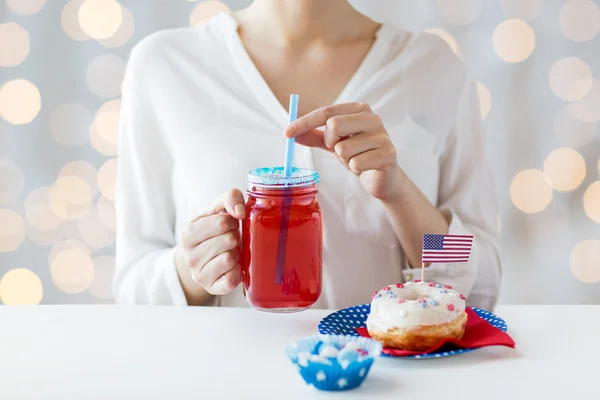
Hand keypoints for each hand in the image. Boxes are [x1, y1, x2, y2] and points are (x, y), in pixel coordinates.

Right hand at [177, 189, 244, 295]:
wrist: (207, 259)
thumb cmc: (216, 231)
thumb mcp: (219, 209)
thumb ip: (229, 198)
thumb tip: (240, 211)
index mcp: (188, 233)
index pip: (221, 222)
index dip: (232, 221)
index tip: (229, 224)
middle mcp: (190, 256)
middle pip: (228, 240)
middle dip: (235, 237)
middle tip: (230, 239)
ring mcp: (199, 275)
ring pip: (230, 259)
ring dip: (236, 253)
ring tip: (230, 252)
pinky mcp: (212, 289)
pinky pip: (231, 279)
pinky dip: (238, 272)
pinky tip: (233, 267)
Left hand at [285, 102, 403, 201]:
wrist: (383, 177)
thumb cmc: (359, 154)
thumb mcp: (333, 143)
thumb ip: (314, 136)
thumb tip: (290, 133)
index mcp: (359, 109)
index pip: (326, 111)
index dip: (304, 122)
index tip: (286, 133)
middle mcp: (372, 118)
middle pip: (334, 124)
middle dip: (330, 142)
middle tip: (338, 149)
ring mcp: (382, 135)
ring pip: (344, 148)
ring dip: (344, 159)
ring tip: (356, 159)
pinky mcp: (388, 154)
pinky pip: (356, 163)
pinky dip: (356, 168)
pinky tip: (366, 167)